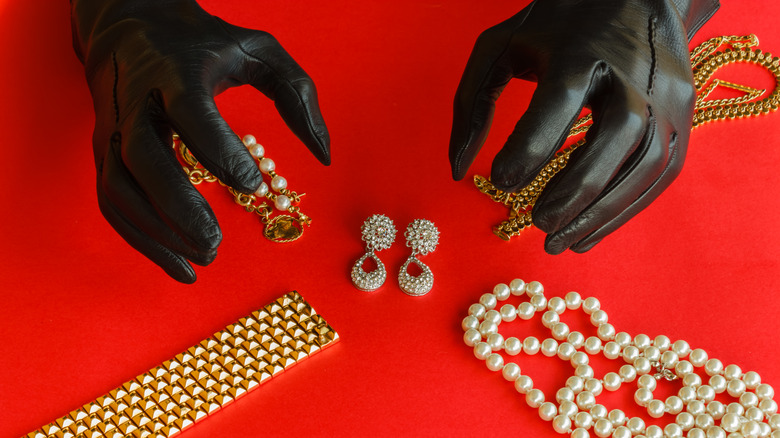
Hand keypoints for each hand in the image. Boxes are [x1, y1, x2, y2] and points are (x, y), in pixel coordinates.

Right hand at [71, 0, 329, 281]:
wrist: (129, 26)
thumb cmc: (204, 44)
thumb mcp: (258, 51)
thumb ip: (297, 93)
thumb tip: (325, 156)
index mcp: (176, 71)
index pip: (192, 112)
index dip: (219, 151)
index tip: (254, 186)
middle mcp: (136, 101)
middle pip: (144, 159)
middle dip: (178, 208)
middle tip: (217, 243)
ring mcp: (113, 128)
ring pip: (120, 188)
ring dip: (157, 232)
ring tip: (204, 258)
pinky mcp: (104, 152)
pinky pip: (112, 202)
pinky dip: (141, 240)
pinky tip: (179, 266)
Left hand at [449, 0, 717, 253]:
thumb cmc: (557, 26)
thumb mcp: (501, 48)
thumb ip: (472, 104)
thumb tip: (458, 172)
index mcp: (581, 51)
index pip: (557, 106)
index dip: (527, 150)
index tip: (500, 182)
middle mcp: (632, 73)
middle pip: (614, 140)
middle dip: (574, 192)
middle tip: (538, 225)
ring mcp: (667, 95)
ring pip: (644, 164)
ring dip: (603, 213)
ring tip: (561, 242)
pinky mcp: (683, 116)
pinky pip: (660, 173)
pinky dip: (626, 209)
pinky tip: (591, 232)